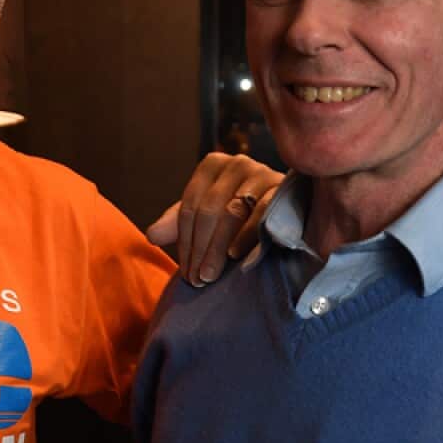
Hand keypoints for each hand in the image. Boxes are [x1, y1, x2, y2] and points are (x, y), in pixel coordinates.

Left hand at [146, 152, 282, 286]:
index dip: (184, 242)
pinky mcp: (283, 187)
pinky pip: (262, 212)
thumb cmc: (241, 216)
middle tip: (197, 279)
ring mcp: (261, 173)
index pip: (190, 205)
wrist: (290, 214)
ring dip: (217, 248)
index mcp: (213, 165)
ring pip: (232, 212)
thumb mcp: (206, 216)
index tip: (185, 272)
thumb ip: (178, 223)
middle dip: (200, 248)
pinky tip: (235, 256)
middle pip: (208, 209)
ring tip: (209, 275)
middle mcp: (236, 163)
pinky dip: (246, 235)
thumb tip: (152, 235)